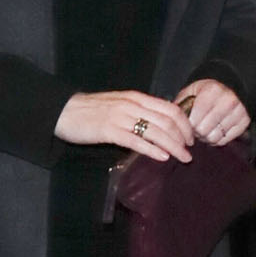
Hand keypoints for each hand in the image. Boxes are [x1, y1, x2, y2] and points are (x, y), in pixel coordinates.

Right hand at [55, 88, 193, 161]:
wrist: (64, 111)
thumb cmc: (93, 110)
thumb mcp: (121, 105)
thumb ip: (140, 112)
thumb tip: (161, 125)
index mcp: (137, 98)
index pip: (170, 108)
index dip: (185, 124)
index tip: (191, 138)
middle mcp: (132, 105)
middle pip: (167, 121)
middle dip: (183, 138)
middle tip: (190, 152)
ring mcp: (121, 117)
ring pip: (156, 131)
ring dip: (173, 146)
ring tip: (183, 158)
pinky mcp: (109, 131)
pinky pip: (136, 141)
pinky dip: (152, 150)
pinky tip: (163, 157)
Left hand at [175, 77, 250, 146]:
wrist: (231, 85)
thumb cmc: (209, 89)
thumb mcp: (192, 90)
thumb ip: (181, 103)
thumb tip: (171, 121)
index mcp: (212, 92)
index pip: (195, 119)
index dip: (188, 125)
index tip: (188, 124)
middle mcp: (227, 101)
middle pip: (204, 130)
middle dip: (196, 132)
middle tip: (196, 128)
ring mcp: (238, 112)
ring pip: (214, 137)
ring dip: (206, 137)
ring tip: (205, 130)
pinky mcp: (244, 122)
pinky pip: (225, 140)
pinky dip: (217, 140)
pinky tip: (214, 131)